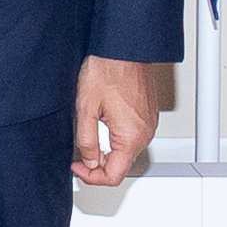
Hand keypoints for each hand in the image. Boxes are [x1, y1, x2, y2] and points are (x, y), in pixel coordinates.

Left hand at [73, 55, 165, 187]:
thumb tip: (88, 162)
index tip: (77, 167)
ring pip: (127, 152)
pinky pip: (133, 137)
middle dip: (98, 166)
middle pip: (122, 166)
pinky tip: (103, 128)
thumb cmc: (107, 69)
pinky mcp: (148, 115)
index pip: (113, 176)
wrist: (124, 48)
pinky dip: (117, 140)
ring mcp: (149, 124)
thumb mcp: (86, 108)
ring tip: (89, 141)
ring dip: (108, 153)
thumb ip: (86, 141)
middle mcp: (145, 133)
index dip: (91, 177)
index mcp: (131, 137)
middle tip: (79, 157)